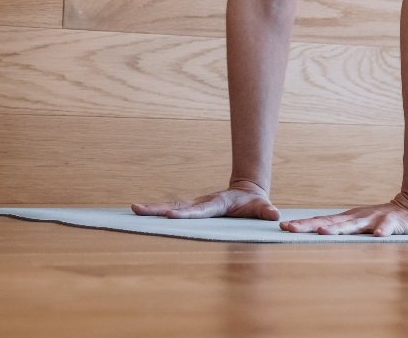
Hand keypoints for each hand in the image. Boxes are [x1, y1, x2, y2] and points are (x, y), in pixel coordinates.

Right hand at [131, 180, 279, 219]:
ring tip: (133, 209)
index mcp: (216, 204)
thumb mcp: (262, 206)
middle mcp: (202, 203)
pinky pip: (171, 209)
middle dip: (158, 209)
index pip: (199, 211)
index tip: (171, 217)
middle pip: (178, 206)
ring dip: (152, 209)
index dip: (186, 214)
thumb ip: (266, 211)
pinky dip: (156, 211)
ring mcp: (195, 204)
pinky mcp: (191, 207)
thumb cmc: (254, 202)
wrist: (247, 190)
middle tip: (138, 209)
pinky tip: (140, 213)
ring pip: (171, 206)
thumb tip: (274, 215)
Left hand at [279, 193, 407, 236]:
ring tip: (323, 233)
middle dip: (309, 226)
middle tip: (290, 229)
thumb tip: (315, 233)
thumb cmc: (384, 219)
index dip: (303, 225)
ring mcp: (376, 218)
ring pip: (355, 225)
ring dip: (339, 229)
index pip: (322, 222)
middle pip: (331, 223)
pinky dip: (383, 230)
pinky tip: (377, 236)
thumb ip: (342, 230)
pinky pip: (388, 227)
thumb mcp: (360, 225)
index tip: (283, 227)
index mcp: (349, 219)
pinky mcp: (395, 222)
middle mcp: (359, 217)